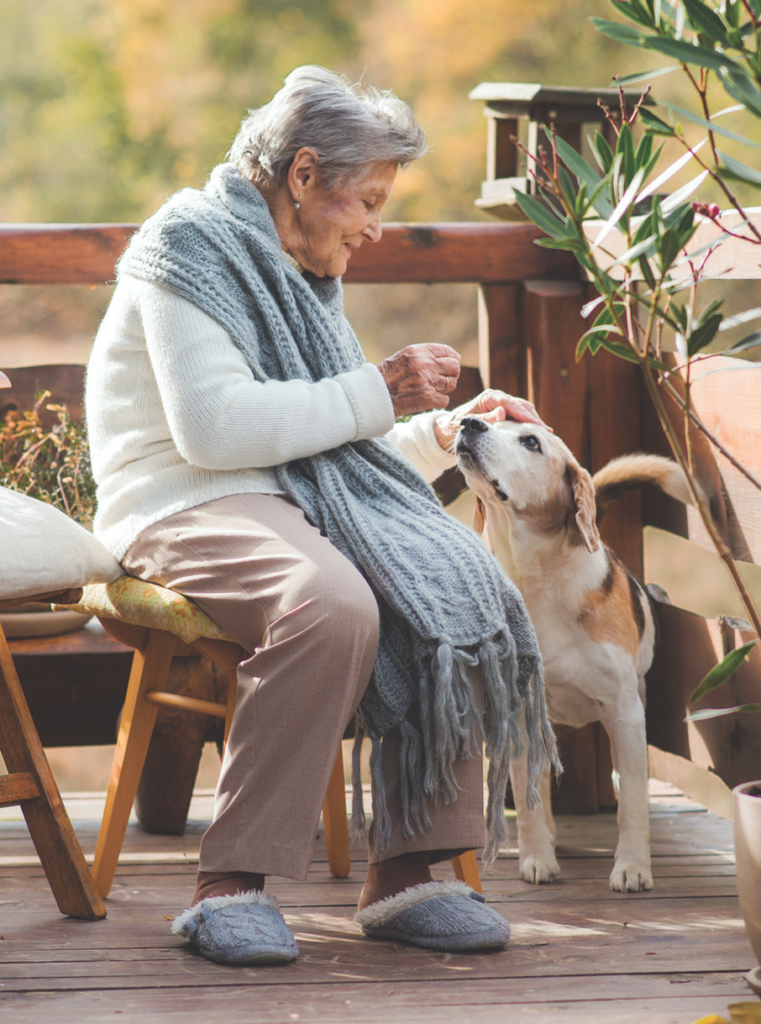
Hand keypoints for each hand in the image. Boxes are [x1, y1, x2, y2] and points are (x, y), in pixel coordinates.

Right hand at [377, 344, 460, 417]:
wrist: (374, 395)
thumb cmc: (388, 376)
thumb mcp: (404, 357)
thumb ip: (424, 355)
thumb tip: (449, 358)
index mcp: (418, 352)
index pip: (448, 352)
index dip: (452, 359)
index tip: (449, 365)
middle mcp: (424, 365)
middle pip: (454, 367)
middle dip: (451, 374)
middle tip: (442, 379)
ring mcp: (427, 382)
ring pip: (452, 384)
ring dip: (444, 388)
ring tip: (431, 389)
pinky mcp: (427, 398)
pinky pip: (445, 400)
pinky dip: (438, 401)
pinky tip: (426, 399)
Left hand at [433, 389, 549, 451]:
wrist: (448, 426)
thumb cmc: (456, 425)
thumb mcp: (468, 423)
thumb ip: (485, 419)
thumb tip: (503, 412)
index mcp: (489, 397)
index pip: (512, 404)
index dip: (525, 415)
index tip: (537, 425)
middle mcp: (497, 397)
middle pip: (520, 405)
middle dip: (533, 418)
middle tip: (546, 431)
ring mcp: (500, 402)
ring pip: (522, 408)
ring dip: (532, 419)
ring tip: (545, 432)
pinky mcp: (502, 409)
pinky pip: (518, 413)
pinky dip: (527, 421)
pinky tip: (534, 431)